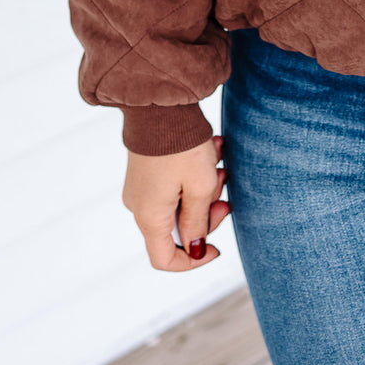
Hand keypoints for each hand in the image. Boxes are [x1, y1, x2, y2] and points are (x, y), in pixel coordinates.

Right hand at [122, 132, 231, 270]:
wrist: (161, 103)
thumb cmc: (182, 146)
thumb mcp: (200, 187)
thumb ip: (198, 222)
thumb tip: (195, 249)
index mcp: (149, 217)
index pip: (164, 259)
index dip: (192, 261)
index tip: (217, 248)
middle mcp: (140, 206)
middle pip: (177, 229)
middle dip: (206, 214)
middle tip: (224, 192)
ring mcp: (142, 187)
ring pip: (180, 203)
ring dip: (204, 189)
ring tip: (218, 163)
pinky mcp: (147, 170)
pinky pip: (174, 184)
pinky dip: (194, 175)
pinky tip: (211, 151)